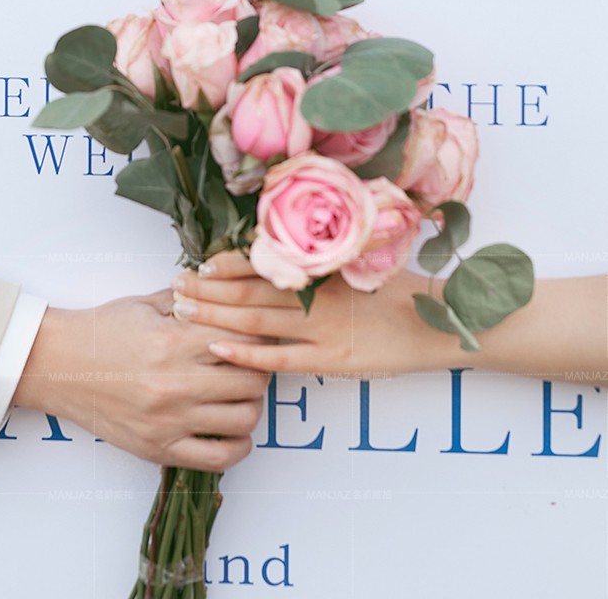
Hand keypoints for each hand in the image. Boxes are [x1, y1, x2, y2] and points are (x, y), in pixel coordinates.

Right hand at [13, 290, 269, 470]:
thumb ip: (190, 298)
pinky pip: (217, 459)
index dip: (259, 337)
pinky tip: (235, 432)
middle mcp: (176, 384)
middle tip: (254, 364)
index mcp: (175, 342)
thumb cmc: (102, 330)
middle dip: (259, 370)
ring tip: (242, 395)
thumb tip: (227, 289)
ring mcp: (168, 421)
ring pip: (243, 419)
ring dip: (252, 407)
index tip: (259, 335)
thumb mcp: (146, 303)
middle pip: (252, 381)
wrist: (58, 365)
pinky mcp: (158, 449)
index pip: (245, 341)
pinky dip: (237, 446)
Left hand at [172, 250, 448, 377]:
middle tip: (174, 286)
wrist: (434, 321)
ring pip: (255, 319)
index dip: (225, 262)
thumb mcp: (355, 261)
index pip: (261, 260)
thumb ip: (317, 259)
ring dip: (214, 315)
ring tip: (182, 311)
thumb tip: (273, 250)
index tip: (197, 262)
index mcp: (320, 266)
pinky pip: (279, 357)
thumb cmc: (393, 288)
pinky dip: (246, 353)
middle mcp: (315, 293)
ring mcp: (320, 328)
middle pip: (248, 289)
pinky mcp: (329, 358)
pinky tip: (218, 348)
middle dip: (207, 288)